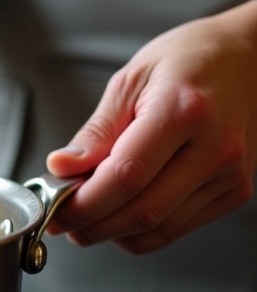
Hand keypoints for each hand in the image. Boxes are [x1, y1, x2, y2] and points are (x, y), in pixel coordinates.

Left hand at [46, 0, 256, 253]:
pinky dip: (140, 233)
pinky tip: (118, 216)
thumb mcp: (131, 80)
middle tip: (61, 219)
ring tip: (86, 217)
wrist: (250, 58)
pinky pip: (179, 229)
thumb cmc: (189, 61)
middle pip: (143, 211)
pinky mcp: (236, 191)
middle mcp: (215, 148)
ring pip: (160, 228)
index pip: (126, 176)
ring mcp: (230, 174)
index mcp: (183, 111)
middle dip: (91, 225)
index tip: (53, 208)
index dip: (83, 203)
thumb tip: (62, 168)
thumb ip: (96, 131)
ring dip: (112, 233)